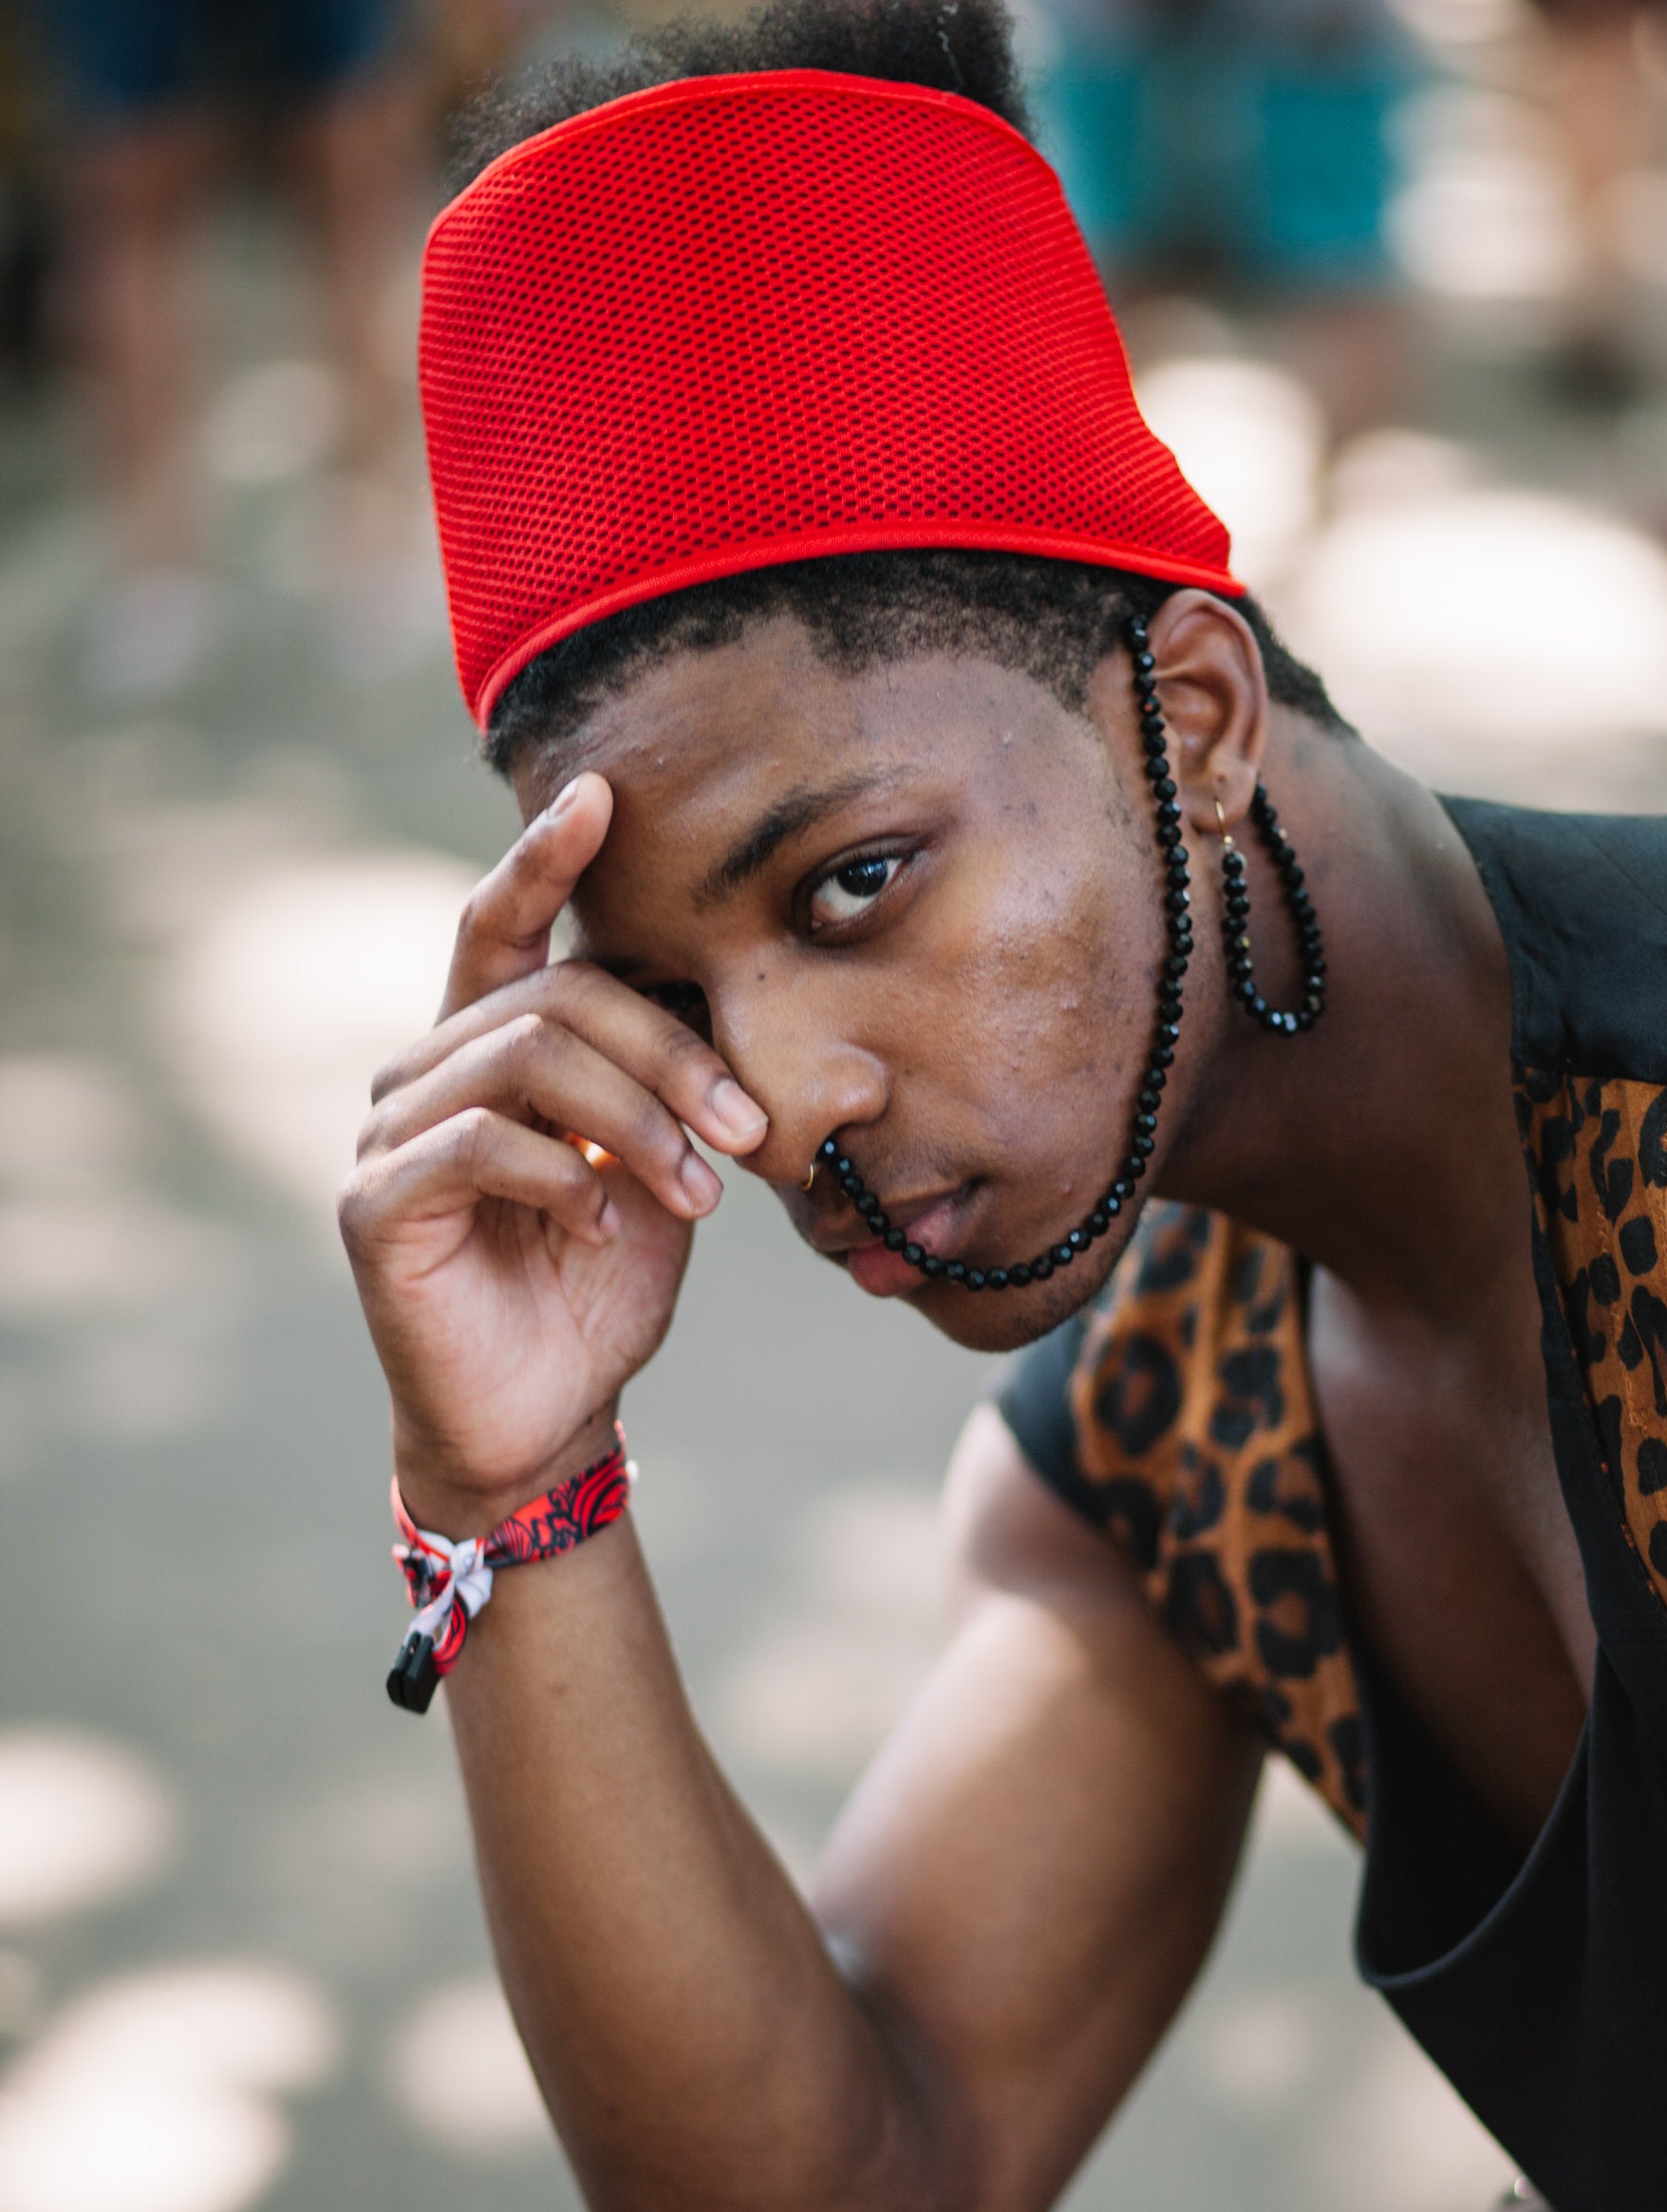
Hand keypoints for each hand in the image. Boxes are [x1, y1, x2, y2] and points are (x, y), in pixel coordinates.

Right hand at [338, 776, 768, 1525]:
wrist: (542, 1417)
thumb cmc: (597, 1289)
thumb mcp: (655, 1169)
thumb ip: (667, 1085)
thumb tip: (736, 998)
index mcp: (486, 1050)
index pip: (504, 928)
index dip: (545, 859)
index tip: (602, 794)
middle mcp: (422, 1073)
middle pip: (555, 999)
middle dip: (671, 1054)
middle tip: (748, 1133)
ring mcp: (388, 1134)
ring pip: (527, 1059)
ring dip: (639, 1120)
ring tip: (702, 1193)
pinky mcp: (374, 1203)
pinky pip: (481, 1142)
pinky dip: (567, 1175)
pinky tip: (609, 1226)